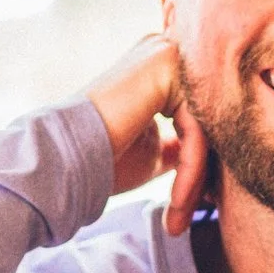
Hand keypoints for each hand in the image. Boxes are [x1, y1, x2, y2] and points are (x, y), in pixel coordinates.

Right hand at [82, 35, 215, 234]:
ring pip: (204, 129)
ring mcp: (168, 55)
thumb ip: (183, 143)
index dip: (203, 164)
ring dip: (194, 182)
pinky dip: (190, 174)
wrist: (60, 160)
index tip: (192, 206)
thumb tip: (213, 155)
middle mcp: (167, 52)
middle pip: (209, 122)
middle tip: (189, 217)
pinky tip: (176, 205)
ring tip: (177, 221)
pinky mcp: (168, 69)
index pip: (202, 118)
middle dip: (203, 176)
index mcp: (162, 67)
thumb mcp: (155, 150)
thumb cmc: (102, 157)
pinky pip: (196, 130)